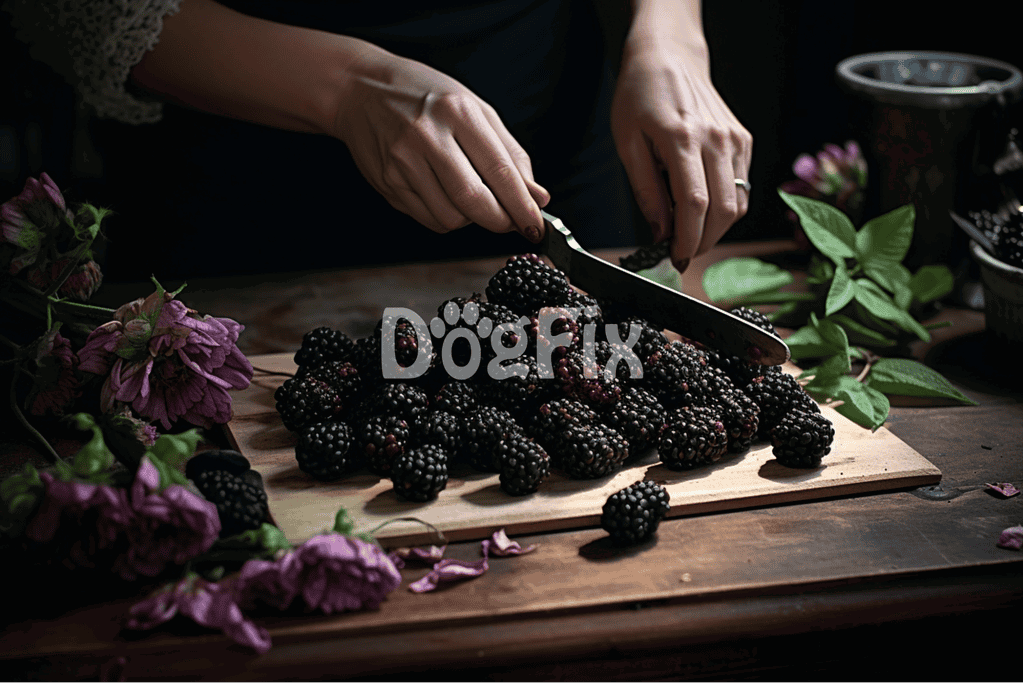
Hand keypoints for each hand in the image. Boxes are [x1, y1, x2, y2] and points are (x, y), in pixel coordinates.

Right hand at [333, 46, 549, 240]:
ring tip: (473, 200)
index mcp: (458, 113)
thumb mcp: (475, 109)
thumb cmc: (426, 96)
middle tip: (512, 223)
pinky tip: (447, 199)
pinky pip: (428, 219)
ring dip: (472, 220)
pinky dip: (448, 218)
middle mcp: (428, 137)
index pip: (500, 171)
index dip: (522, 206)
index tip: (536, 226)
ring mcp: (403, 162)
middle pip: (474, 201)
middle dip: (500, 221)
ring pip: (451, 217)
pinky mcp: (388, 182)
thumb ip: (510, 154)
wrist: (361, 90)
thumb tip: (537, 197)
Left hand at [611, 42, 752, 270]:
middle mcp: (716, 139)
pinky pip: (742, 187)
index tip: (675, 258)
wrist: (668, 57)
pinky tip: (701, 205)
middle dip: (704, 242)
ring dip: (717, 228)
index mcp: (682, 139)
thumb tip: (660, 232)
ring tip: (689, 232)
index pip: (695, 205)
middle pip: (724, 210)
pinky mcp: (743, 141)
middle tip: (681, 253)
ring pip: (739, 203)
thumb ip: (646, 191)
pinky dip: (725, 206)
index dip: (687, 240)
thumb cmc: (640, 97)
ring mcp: (735, 139)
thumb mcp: (628, 144)